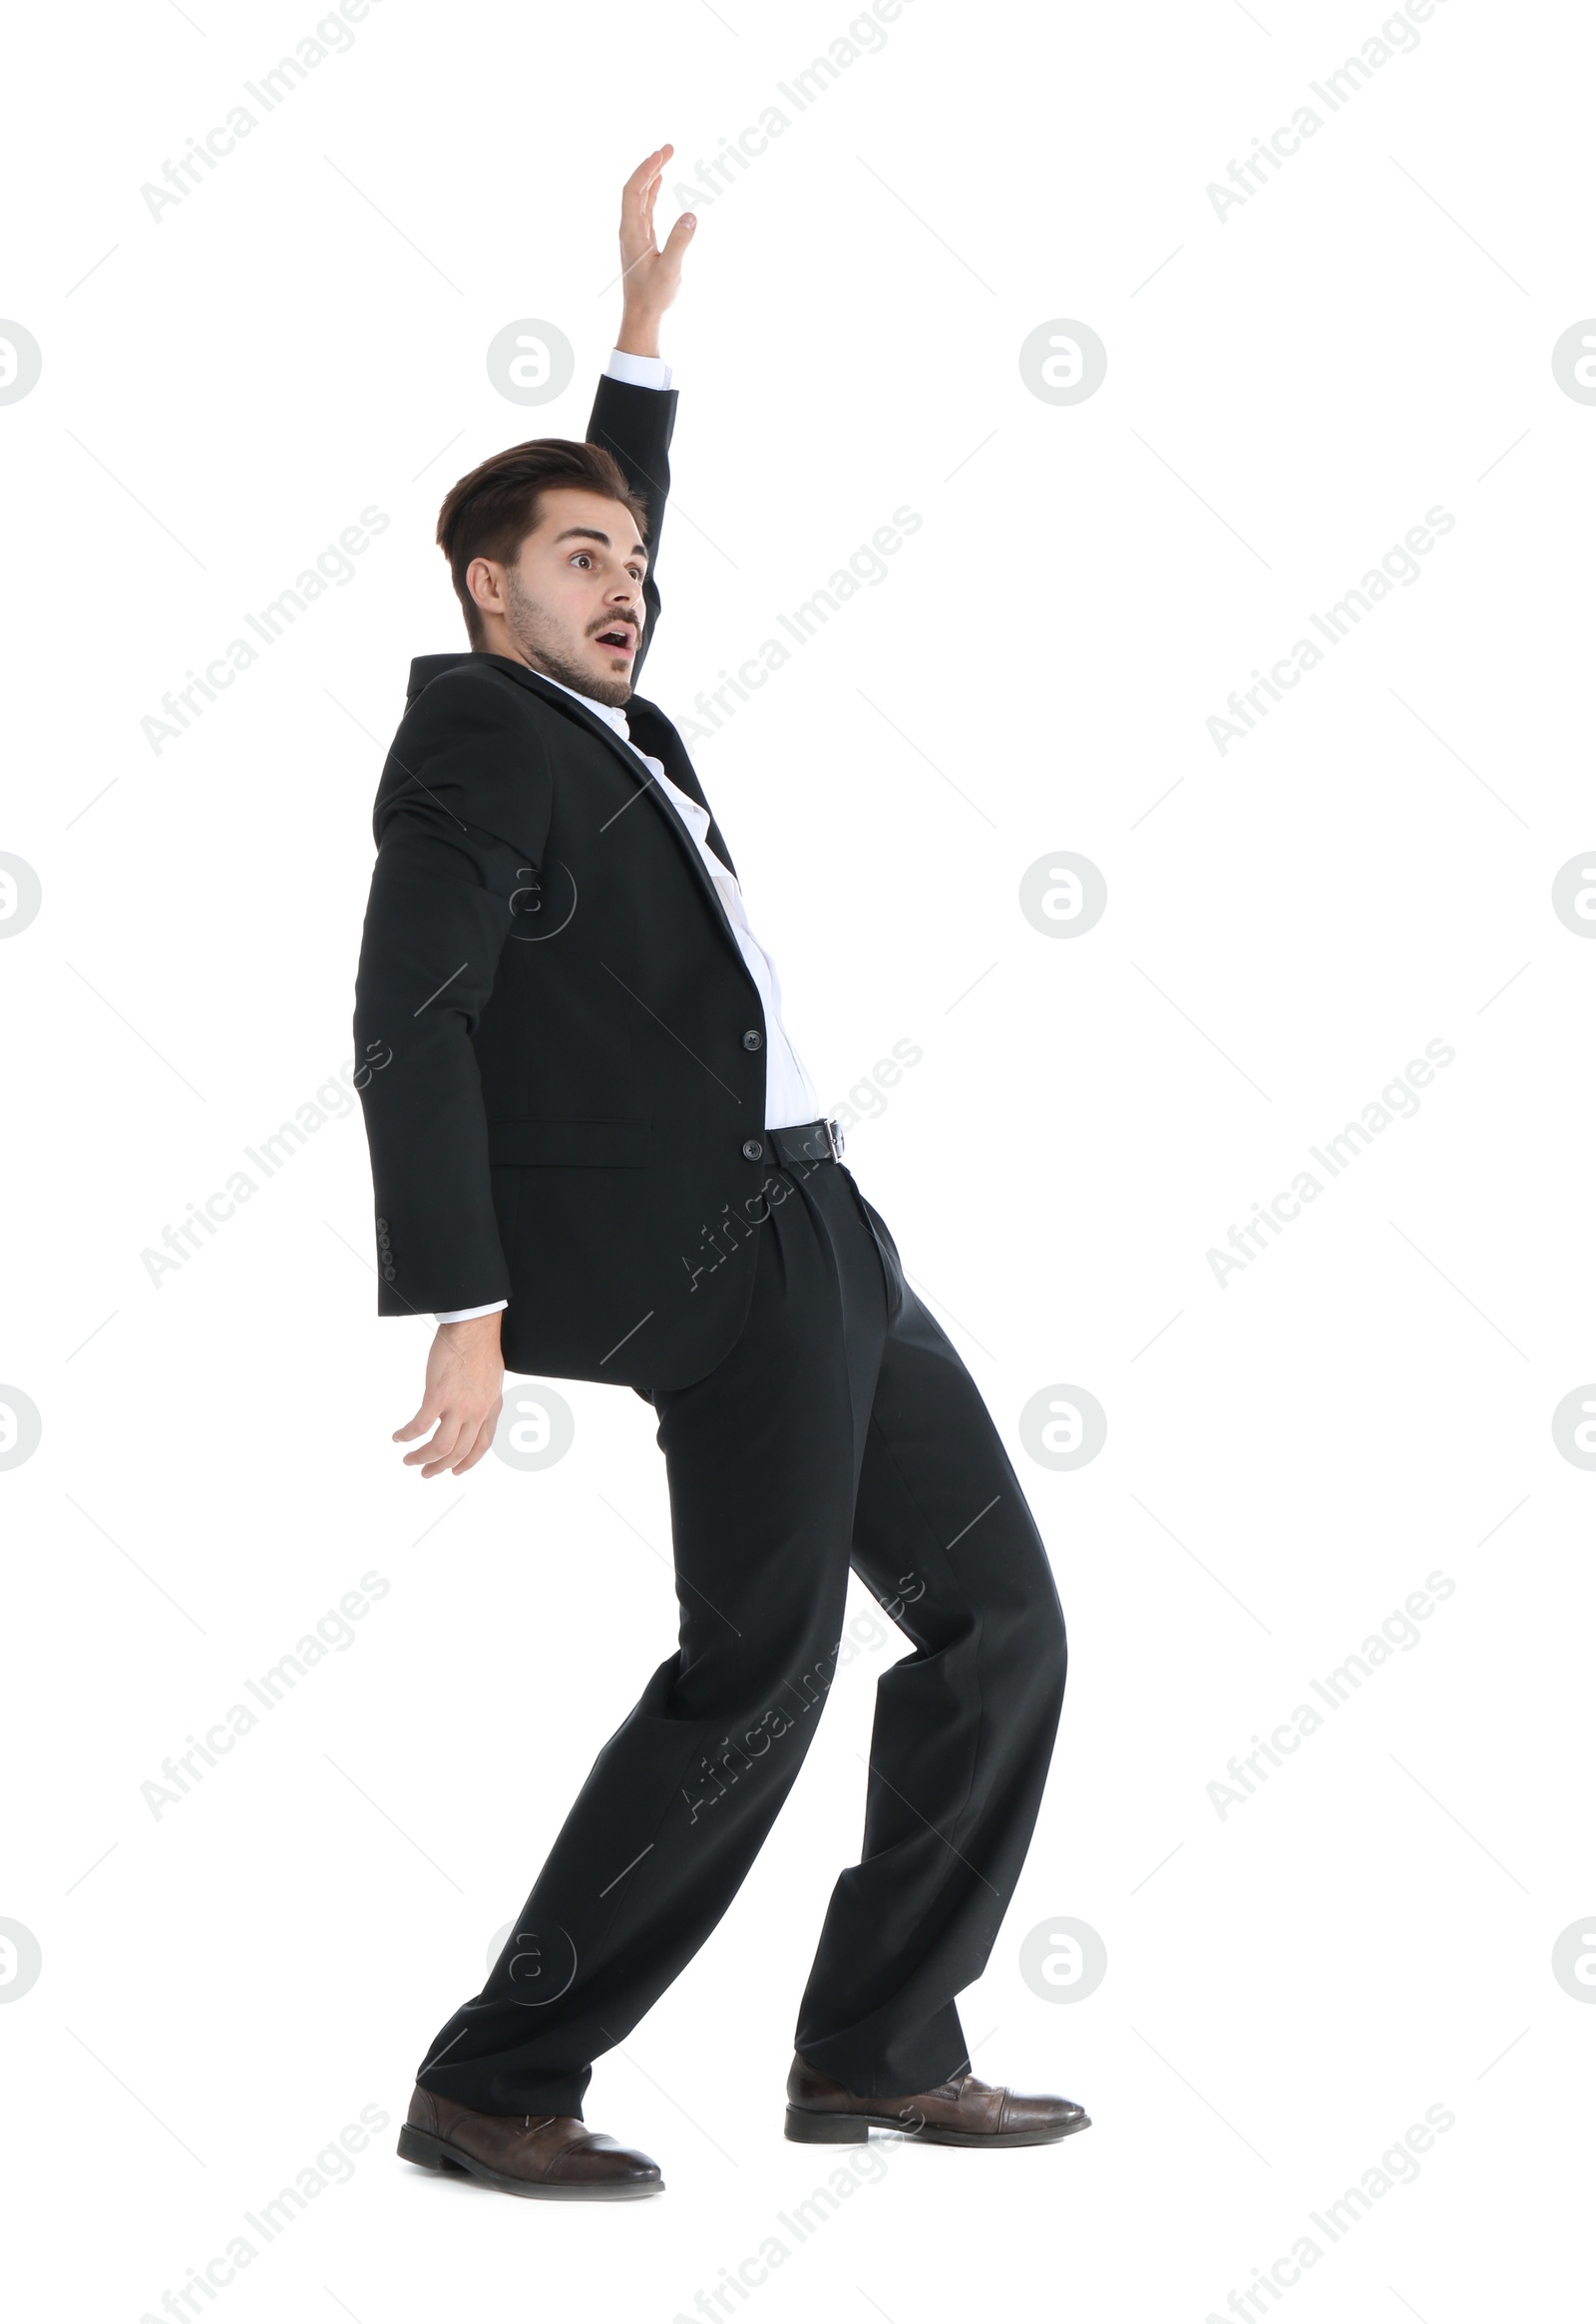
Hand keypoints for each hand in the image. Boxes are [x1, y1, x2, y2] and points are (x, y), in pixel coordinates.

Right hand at [394, 1315, 503, 1477]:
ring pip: (440, 1447)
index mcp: (491, 1407)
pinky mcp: (438, 1396)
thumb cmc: (479, 1345)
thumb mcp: (491, 1379)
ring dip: (422, 1458)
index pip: (481, 1445)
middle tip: (425, 1472)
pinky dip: (407, 1435)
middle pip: (459, 1452)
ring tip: (408, 1460)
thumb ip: (483, 1397)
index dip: (468, 1462)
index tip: (455, 1471)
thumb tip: (472, 1405)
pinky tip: (398, 1437)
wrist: (474, 1327)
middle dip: (440, 1467)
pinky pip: (420, 1426)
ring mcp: (458, 1406)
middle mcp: (477, 1412)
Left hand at [617, 144, 694, 358]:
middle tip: (669, 148)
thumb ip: (680, 243)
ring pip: (640, 197)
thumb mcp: (670, 270)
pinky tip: (660, 182)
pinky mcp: (643, 241)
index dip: (647, 169)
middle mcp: (630, 229)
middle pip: (636, 188)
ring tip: (667, 157)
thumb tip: (690, 216)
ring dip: (652, 176)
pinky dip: (652, 192)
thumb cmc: (653, 296)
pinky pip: (645, 208)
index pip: (634, 191)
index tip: (663, 153)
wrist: (642, 315)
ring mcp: (635, 234)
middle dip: (651, 166)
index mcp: (631, 231)